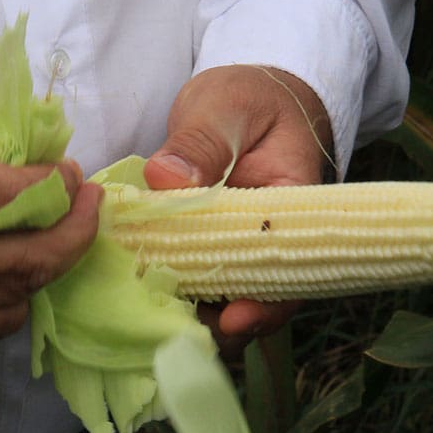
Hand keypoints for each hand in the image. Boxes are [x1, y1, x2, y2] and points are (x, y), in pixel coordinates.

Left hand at [143, 65, 331, 356]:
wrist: (245, 100)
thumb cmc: (249, 98)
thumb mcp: (226, 106)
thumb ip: (201, 141)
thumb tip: (165, 178)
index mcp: (294, 207)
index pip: (291, 269)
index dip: (266, 304)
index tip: (232, 318)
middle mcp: (272, 240)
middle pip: (257, 299)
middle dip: (220, 327)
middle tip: (175, 334)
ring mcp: (241, 250)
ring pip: (223, 299)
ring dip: (191, 316)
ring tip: (150, 323)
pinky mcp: (210, 250)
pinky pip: (195, 283)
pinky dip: (171, 294)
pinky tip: (138, 297)